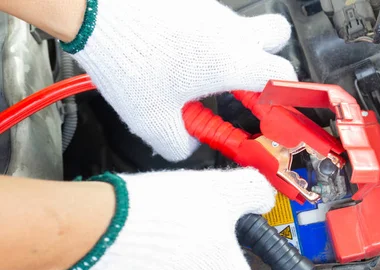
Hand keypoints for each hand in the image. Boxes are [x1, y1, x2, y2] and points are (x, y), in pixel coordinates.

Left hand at [68, 0, 296, 160]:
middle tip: (247, 82)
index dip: (281, 95)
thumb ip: (181, 145)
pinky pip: (215, 22)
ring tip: (202, 76)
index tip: (267, 110)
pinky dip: (209, 41)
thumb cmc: (127, 64)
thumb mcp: (154, 122)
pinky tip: (180, 57)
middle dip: (271, 59)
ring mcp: (212, 12)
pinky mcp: (193, 3)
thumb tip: (190, 144)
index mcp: (232, 61)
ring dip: (236, 52)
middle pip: (278, 36)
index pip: (283, 74)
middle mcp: (230, 31)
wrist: (95, 16)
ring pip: (244, 28)